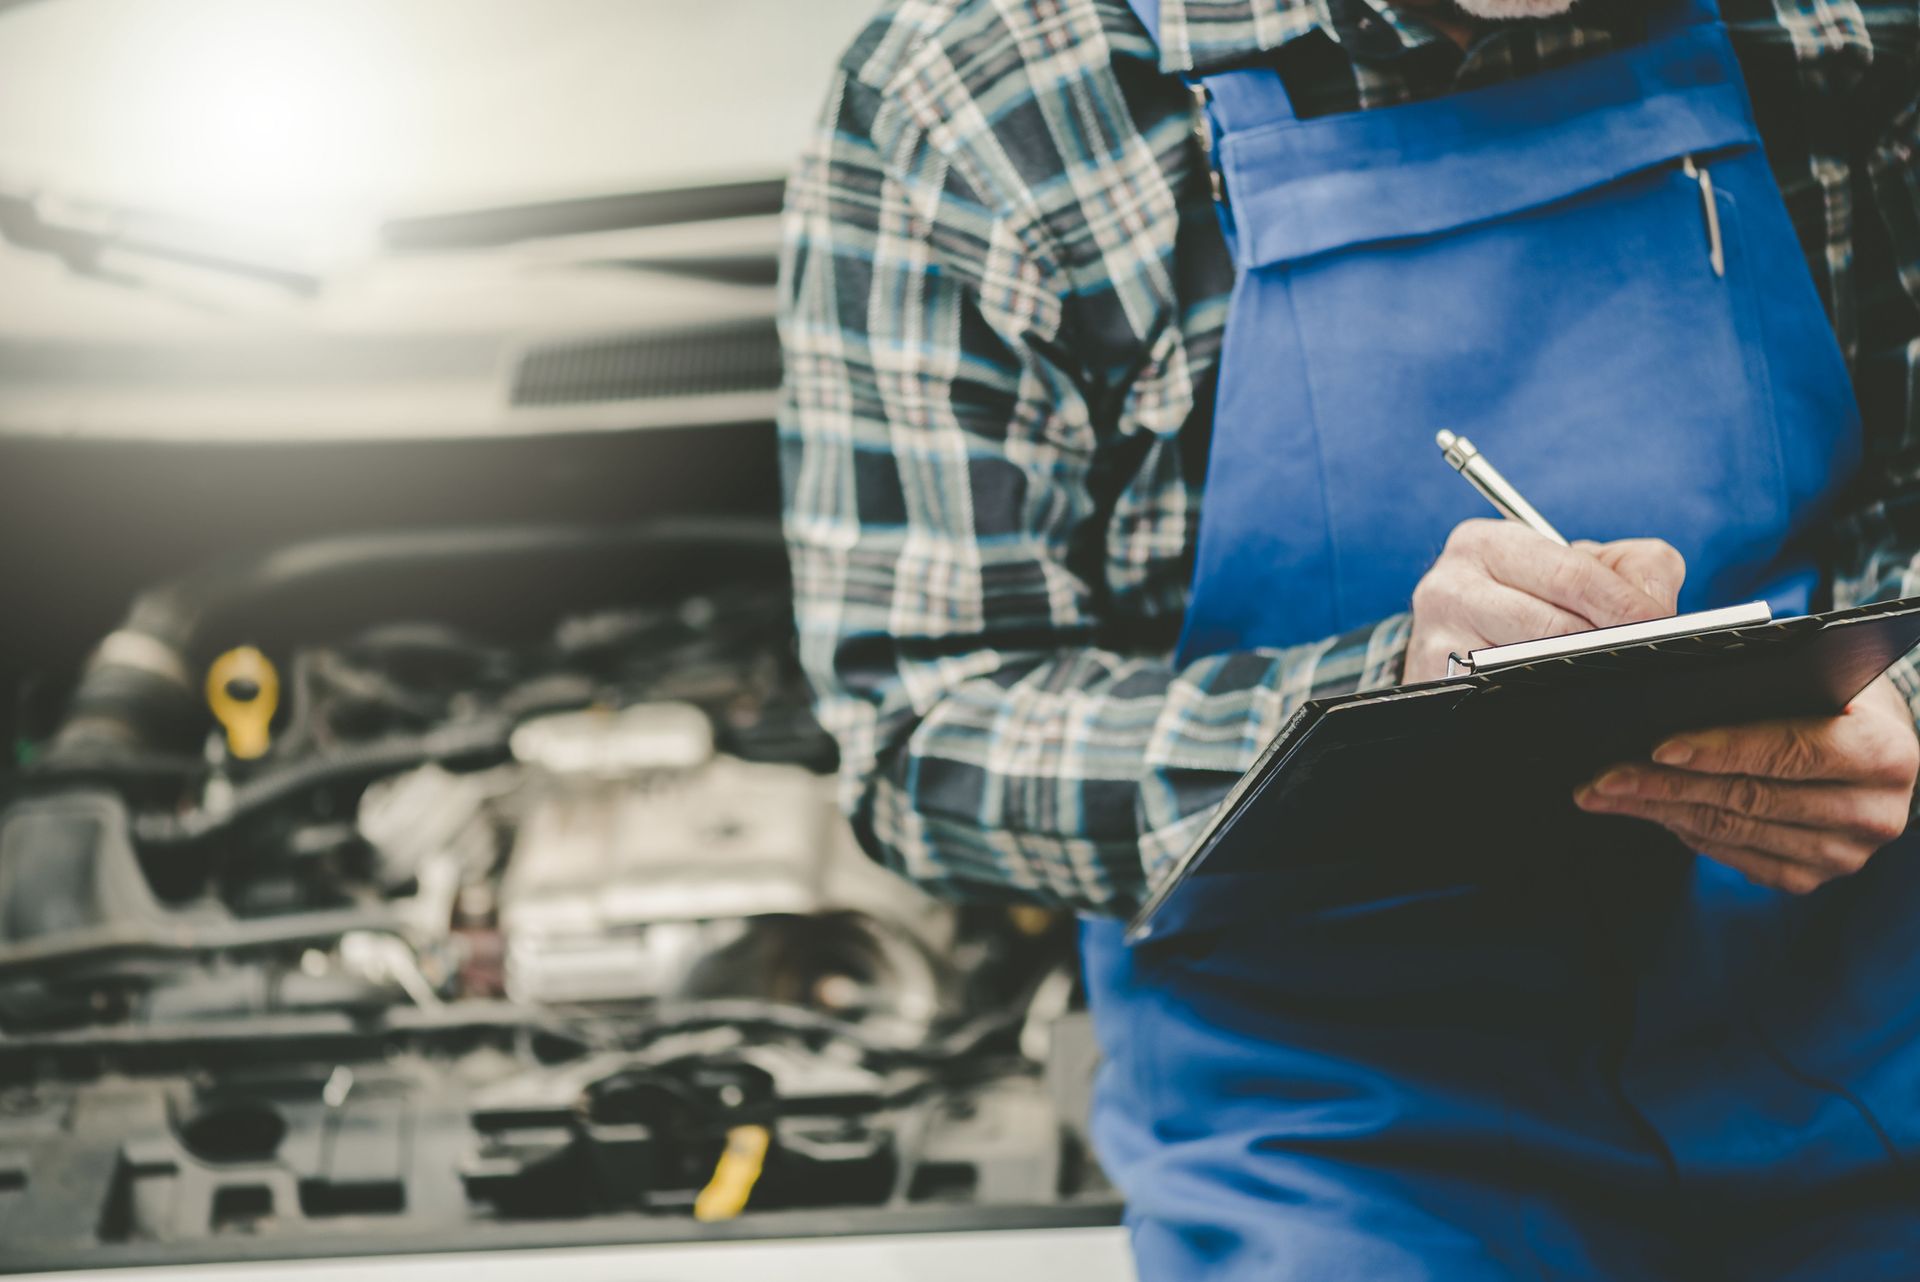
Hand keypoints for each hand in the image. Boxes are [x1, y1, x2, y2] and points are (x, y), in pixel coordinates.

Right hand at [1405, 520, 1685, 681]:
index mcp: (1484, 543)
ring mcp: (1437, 641)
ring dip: (1577, 674)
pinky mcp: (1436, 685)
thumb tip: (1654, 606)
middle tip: (1644, 655)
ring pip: (1529, 666)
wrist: (1462, 637)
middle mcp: (1449, 587)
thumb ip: (1636, 566)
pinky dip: (1545, 699)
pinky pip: (1504, 697)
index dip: (1623, 603)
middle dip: (1608, 642)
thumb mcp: (1584, 563)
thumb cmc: (1535, 597)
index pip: (1570, 574)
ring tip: (1606, 673)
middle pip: (1552, 626)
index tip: (1660, 624)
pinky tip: (1563, 693)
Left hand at [1574, 675, 1919, 893]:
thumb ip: (1771, 690)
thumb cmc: (1842, 701)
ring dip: (1658, 810)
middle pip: (1748, 798)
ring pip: (1732, 831)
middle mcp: (1872, 813)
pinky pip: (1734, 854)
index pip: (1789, 751)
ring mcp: (1842, 854)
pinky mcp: (1811, 877)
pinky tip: (1647, 810)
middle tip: (1602, 777)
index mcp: (1884, 754)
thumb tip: (1676, 698)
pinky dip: (1684, 830)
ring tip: (1604, 793)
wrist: (1882, 751)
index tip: (1658, 748)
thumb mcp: (1823, 679)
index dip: (1719, 750)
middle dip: (1664, 785)